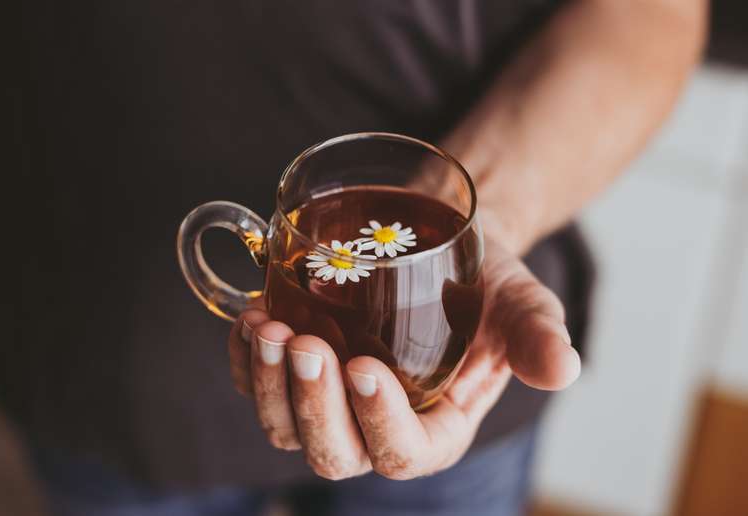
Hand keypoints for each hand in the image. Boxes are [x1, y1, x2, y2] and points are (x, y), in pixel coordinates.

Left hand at [227, 238, 579, 479]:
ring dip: (269, 385)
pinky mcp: (299, 370)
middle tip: (307, 348)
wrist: (438, 247)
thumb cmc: (484, 284)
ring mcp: (331, 400)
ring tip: (268, 329)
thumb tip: (563, 368)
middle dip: (314, 407)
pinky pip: (260, 385)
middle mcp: (376, 425)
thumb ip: (538, 337)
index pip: (403, 453)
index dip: (380, 423)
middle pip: (334, 450)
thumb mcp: (521, 304)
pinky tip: (251, 319)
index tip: (365, 369)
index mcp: (435, 428)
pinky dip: (246, 360)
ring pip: (286, 425)